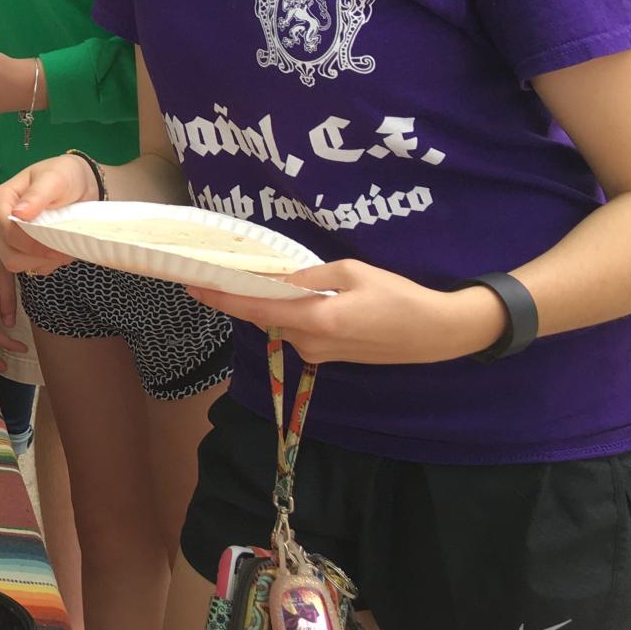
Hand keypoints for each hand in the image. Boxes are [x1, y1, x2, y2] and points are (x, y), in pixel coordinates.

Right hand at [0, 154, 92, 275]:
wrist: (79, 185)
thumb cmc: (64, 176)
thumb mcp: (55, 179)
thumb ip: (37, 195)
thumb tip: (19, 213)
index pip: (7, 232)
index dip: (31, 243)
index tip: (56, 243)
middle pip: (9, 253)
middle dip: (38, 254)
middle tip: (63, 245)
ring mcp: (5, 238)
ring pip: (17, 263)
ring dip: (44, 260)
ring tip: (63, 244)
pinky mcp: (19, 250)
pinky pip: (30, 267)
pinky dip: (48, 262)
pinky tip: (59, 247)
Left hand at [192, 260, 505, 365]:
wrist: (436, 333)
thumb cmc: (399, 297)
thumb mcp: (353, 273)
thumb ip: (310, 276)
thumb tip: (277, 278)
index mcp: (316, 320)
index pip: (256, 308)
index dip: (222, 297)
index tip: (194, 286)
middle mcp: (312, 343)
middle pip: (264, 317)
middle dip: (243, 297)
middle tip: (220, 273)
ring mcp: (320, 354)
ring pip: (281, 324)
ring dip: (269, 305)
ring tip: (259, 280)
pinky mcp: (330, 357)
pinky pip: (298, 331)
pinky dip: (288, 314)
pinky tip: (292, 297)